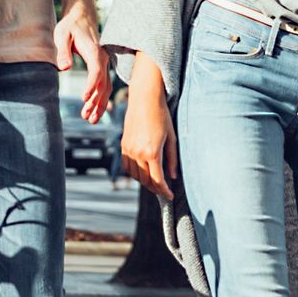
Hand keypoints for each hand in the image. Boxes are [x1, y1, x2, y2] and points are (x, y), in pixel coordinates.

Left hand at [55, 0, 111, 121]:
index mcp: (94, 50)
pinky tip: (93, 110)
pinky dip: (100, 98)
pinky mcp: (102, 66)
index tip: (84, 98)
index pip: (96, 71)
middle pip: (103, 83)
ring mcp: (104, 62)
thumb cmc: (69, 26)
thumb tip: (64, 68)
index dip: (91, 85)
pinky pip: (103, 84)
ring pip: (105, 86)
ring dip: (99, 103)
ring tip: (90, 119)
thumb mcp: (61, 35)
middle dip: (96, 101)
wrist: (81, 17)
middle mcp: (103, 58)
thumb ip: (62, 51)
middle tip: (86, 116)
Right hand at [119, 61, 177, 202]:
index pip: (158, 180)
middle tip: (164, 191)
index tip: (170, 196)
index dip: (164, 191)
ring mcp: (128, 150)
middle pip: (145, 180)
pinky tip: (143, 173)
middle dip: (156, 188)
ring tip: (155, 183)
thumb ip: (172, 159)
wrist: (144, 100)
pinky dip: (135, 173)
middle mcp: (138, 153)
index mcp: (152, 152)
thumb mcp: (171, 138)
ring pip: (135, 175)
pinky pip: (127, 166)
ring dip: (145, 182)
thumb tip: (173, 177)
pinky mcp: (124, 146)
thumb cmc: (161, 116)